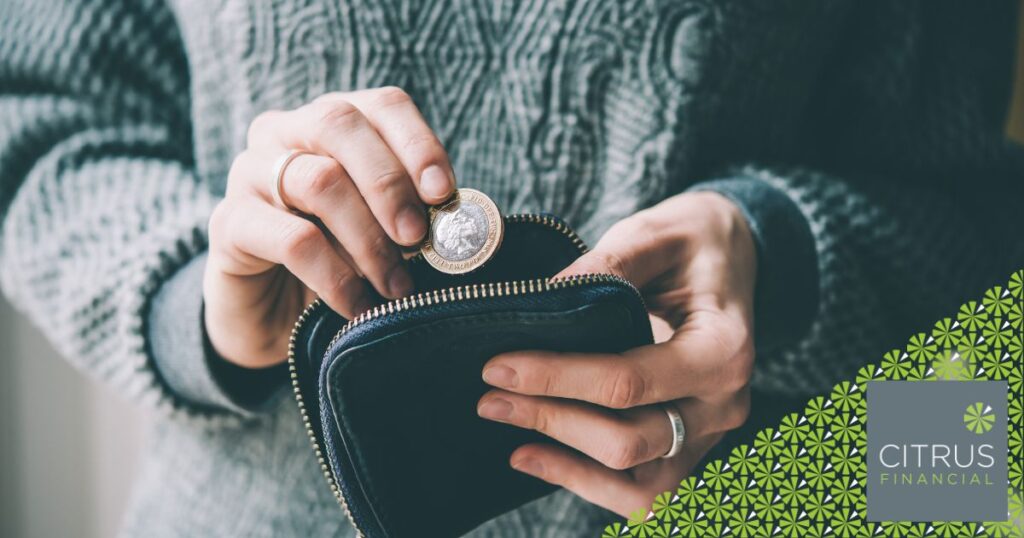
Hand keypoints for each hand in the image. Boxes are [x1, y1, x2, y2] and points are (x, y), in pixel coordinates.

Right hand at [204, 87, 454, 367]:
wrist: (273, 318)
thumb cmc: (339, 262)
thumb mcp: (382, 231)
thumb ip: (413, 215)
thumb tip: (457, 222)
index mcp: (334, 122)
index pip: (382, 105)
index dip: (418, 143)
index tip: (443, 193)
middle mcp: (285, 132)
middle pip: (341, 124)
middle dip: (390, 183)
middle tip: (417, 238)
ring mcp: (249, 172)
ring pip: (318, 181)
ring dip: (369, 239)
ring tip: (396, 285)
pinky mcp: (228, 223)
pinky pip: (292, 240)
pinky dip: (335, 276)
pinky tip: (358, 306)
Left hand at [476, 192, 756, 516]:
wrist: (732, 256)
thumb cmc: (693, 243)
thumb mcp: (654, 235)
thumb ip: (606, 265)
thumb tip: (539, 302)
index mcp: (723, 349)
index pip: (630, 381)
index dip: (557, 378)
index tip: (498, 365)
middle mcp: (724, 403)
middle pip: (629, 440)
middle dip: (551, 419)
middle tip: (490, 395)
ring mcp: (709, 434)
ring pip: (636, 483)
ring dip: (565, 460)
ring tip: (508, 427)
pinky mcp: (689, 448)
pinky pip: (641, 489)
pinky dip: (586, 480)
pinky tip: (534, 455)